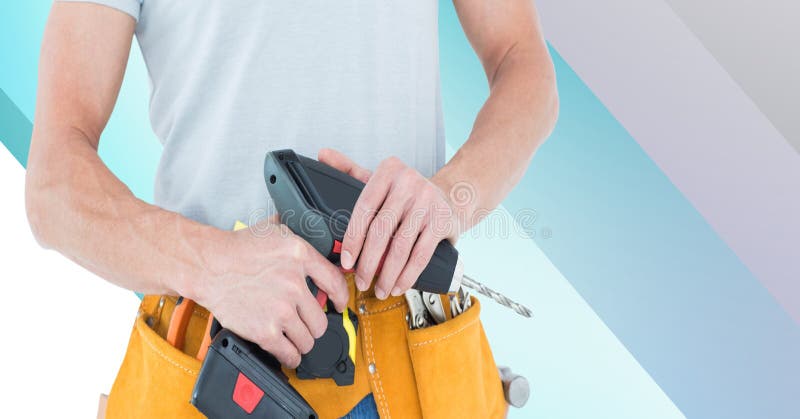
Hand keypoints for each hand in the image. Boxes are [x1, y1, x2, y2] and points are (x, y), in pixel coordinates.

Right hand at [193, 218, 347, 367]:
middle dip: (314, 324)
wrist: (207, 266)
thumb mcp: (273, 230)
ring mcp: (281, 309)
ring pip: (308, 339)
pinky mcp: (265, 331)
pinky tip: (288, 352)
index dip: (341, 298)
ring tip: (294, 336)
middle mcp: (294, 284)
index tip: (339, 304)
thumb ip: (296, 236)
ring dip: (302, 341)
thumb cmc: (235, 248)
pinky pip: (290, 353)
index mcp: (300, 256)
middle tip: (306, 322)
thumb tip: (313, 233)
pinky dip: (291, 356)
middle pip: (321, 319)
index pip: (335, 283)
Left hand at [318, 148, 459, 299]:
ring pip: (401, 246)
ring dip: (388, 274)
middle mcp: (409, 182)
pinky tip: (399, 285)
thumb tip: (322, 154)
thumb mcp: (380, 179)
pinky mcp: (443, 221)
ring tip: (380, 289)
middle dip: (368, 262)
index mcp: (389, 171)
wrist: (452, 197)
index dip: (353, 238)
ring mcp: (428, 201)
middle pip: (381, 230)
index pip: (364, 208)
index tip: (346, 261)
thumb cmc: (407, 194)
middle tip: (361, 281)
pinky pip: (421, 254)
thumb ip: (350, 170)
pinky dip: (408, 275)